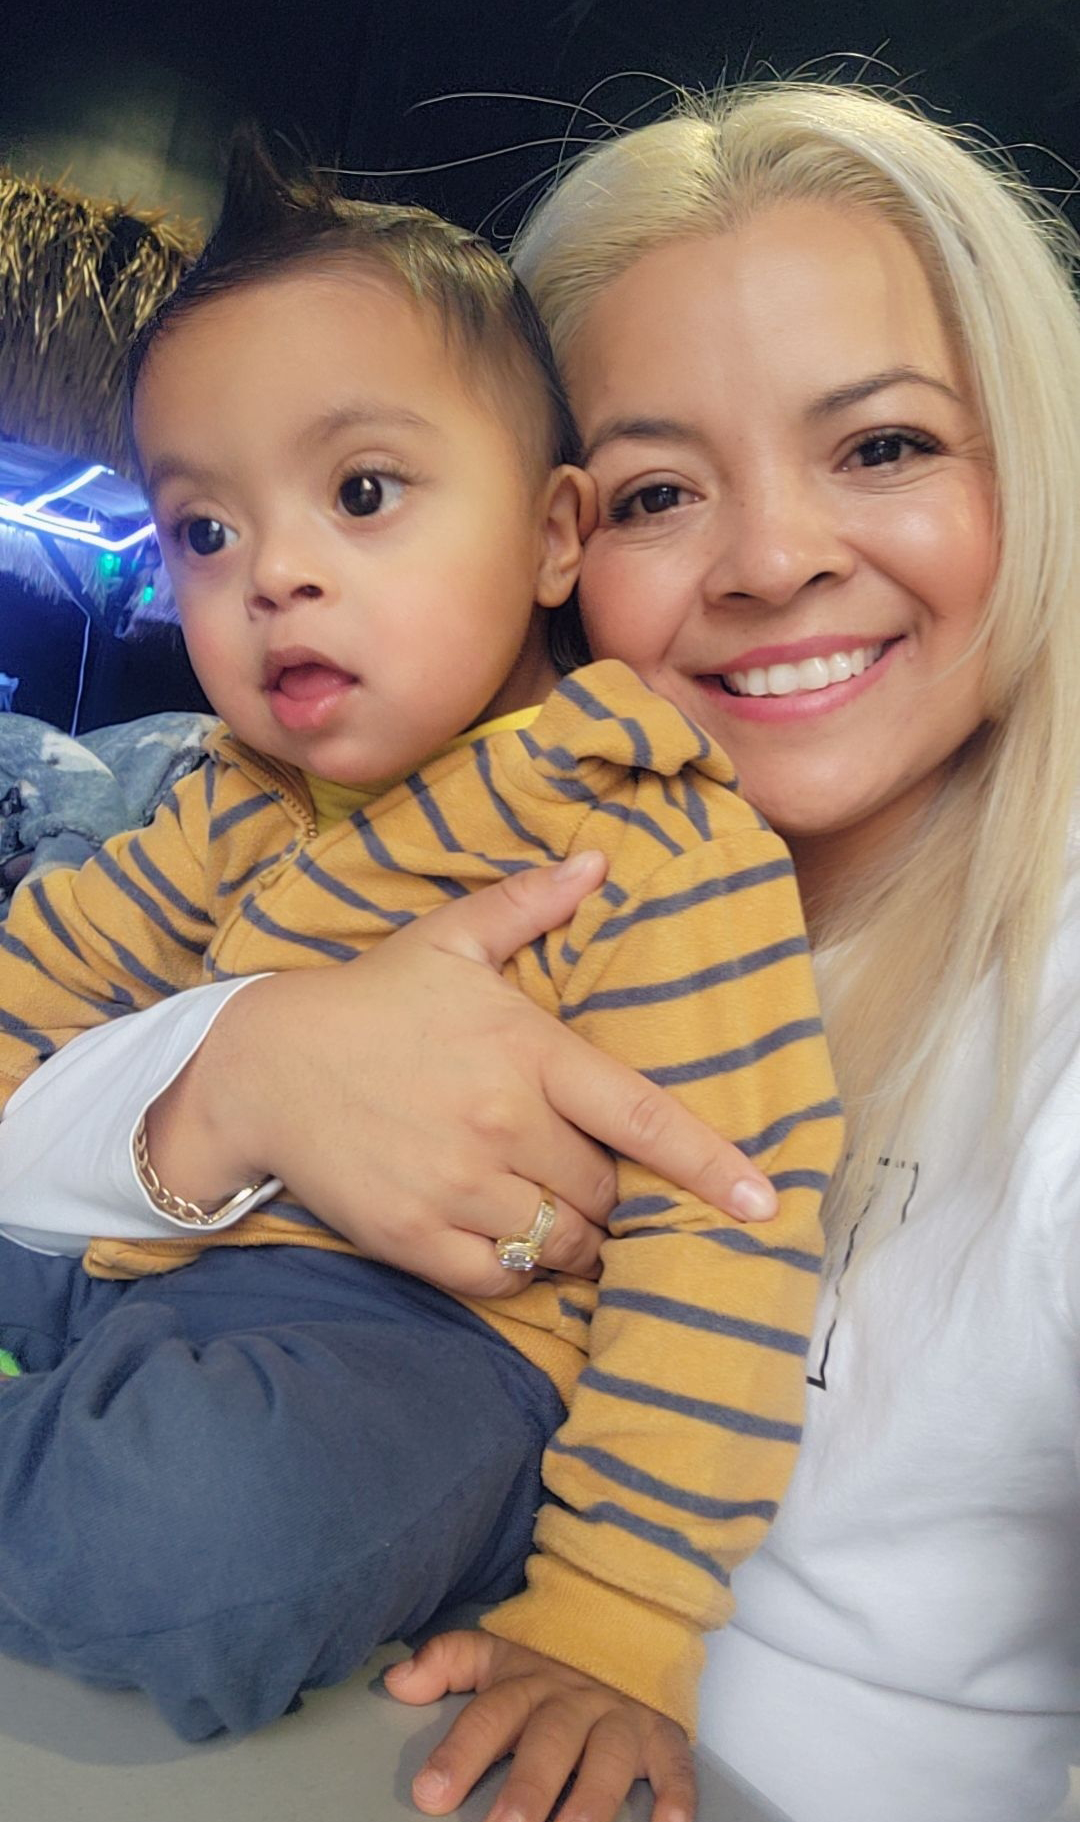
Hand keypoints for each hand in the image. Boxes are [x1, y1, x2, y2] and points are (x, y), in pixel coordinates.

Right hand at [148, 854, 777, 1296]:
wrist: (263, 1066)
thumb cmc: (370, 1001)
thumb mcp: (446, 941)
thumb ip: (527, 905)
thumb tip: (598, 863)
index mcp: (526, 1052)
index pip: (641, 1116)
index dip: (711, 1164)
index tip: (766, 1202)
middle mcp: (502, 1124)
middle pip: (607, 1192)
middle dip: (613, 1193)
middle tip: (584, 1171)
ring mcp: (457, 1186)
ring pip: (564, 1243)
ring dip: (575, 1236)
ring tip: (552, 1206)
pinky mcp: (415, 1237)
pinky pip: (503, 1276)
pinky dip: (519, 1266)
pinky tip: (504, 1233)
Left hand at [385, 1632, 695, 1821]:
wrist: (626, 1624)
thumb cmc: (550, 1665)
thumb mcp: (496, 1653)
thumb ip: (446, 1662)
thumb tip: (395, 1680)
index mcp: (527, 1684)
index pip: (489, 1717)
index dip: (459, 1755)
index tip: (430, 1793)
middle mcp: (574, 1702)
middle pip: (549, 1742)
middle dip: (528, 1787)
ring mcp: (621, 1718)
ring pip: (608, 1757)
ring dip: (592, 1799)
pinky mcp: (662, 1735)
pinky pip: (675, 1763)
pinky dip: (676, 1793)